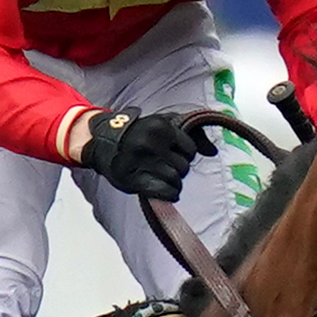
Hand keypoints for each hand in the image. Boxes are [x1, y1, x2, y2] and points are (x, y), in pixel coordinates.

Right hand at [72, 107, 211, 203]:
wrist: (104, 142)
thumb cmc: (139, 132)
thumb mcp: (164, 123)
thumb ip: (193, 133)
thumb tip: (213, 151)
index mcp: (160, 127)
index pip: (191, 150)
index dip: (185, 154)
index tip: (174, 153)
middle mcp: (150, 143)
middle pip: (183, 167)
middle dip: (178, 168)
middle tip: (166, 166)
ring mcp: (140, 162)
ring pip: (175, 180)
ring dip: (174, 183)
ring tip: (163, 177)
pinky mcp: (132, 180)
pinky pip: (163, 192)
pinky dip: (169, 194)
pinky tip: (166, 191)